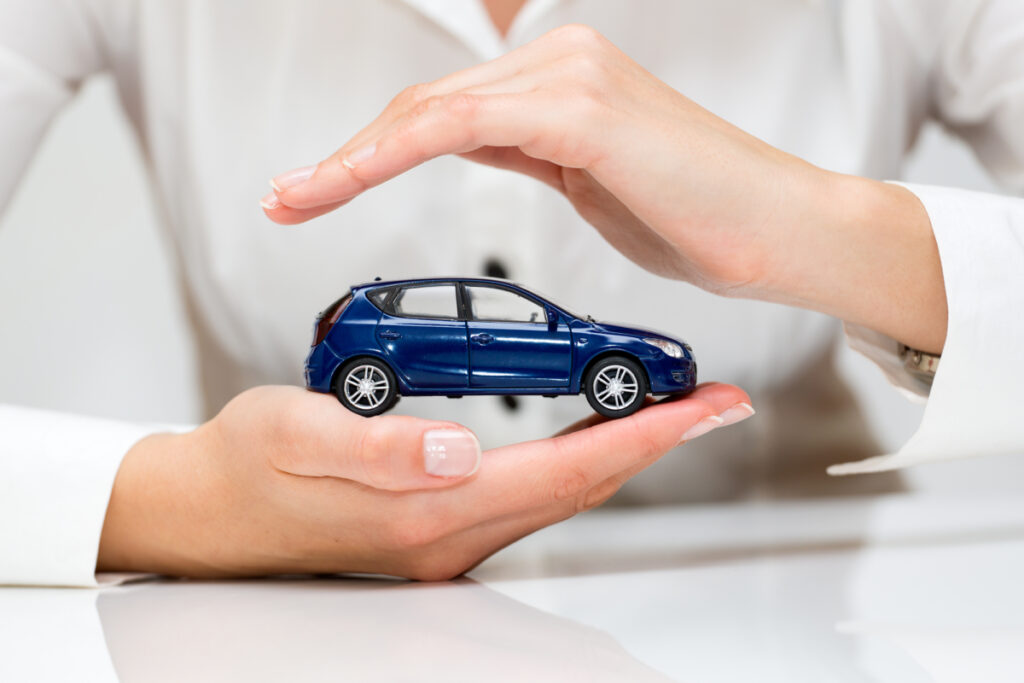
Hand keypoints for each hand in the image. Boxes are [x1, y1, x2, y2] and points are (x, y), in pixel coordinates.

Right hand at [97, 383, 751, 579]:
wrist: (207, 510)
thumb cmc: (245, 470)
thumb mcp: (293, 437)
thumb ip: (373, 445)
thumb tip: (453, 449)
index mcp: (424, 509)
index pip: (561, 470)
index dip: (639, 437)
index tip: (699, 408)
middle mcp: (447, 534)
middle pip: (578, 487)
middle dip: (654, 444)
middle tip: (710, 404)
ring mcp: (444, 539)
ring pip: (560, 495)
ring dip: (620, 454)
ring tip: (668, 413)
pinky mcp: (435, 527)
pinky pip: (528, 497)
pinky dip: (573, 464)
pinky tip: (587, 438)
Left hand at [262, 24, 945, 352]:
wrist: (784, 234)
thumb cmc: (702, 220)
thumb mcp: (593, 184)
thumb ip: (534, 154)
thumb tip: (480, 146)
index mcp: (563, 82)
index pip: (445, 109)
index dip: (371, 149)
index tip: (316, 188)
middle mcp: (562, 64)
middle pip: (425, 104)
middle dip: (346, 155)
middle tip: (285, 196)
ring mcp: (572, 79)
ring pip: (431, 110)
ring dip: (354, 157)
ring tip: (296, 198)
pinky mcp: (583, 111)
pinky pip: (464, 126)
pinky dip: (396, 153)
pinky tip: (348, 183)